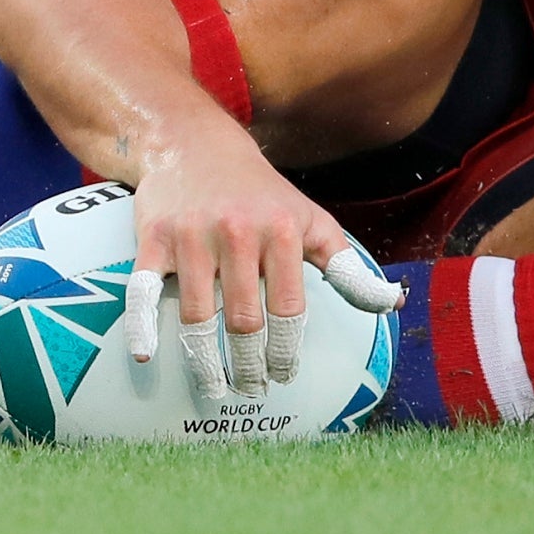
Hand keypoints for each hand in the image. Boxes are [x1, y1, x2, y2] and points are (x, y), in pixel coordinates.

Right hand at [121, 121, 400, 401]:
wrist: (196, 144)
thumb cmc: (263, 194)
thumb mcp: (311, 220)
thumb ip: (347, 267)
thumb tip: (390, 305)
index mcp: (280, 231)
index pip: (288, 309)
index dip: (286, 351)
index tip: (284, 376)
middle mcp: (237, 233)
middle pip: (244, 321)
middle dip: (249, 365)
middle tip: (251, 388)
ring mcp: (192, 237)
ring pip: (196, 317)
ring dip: (204, 362)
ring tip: (215, 387)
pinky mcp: (154, 239)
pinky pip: (143, 291)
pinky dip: (142, 326)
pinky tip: (147, 356)